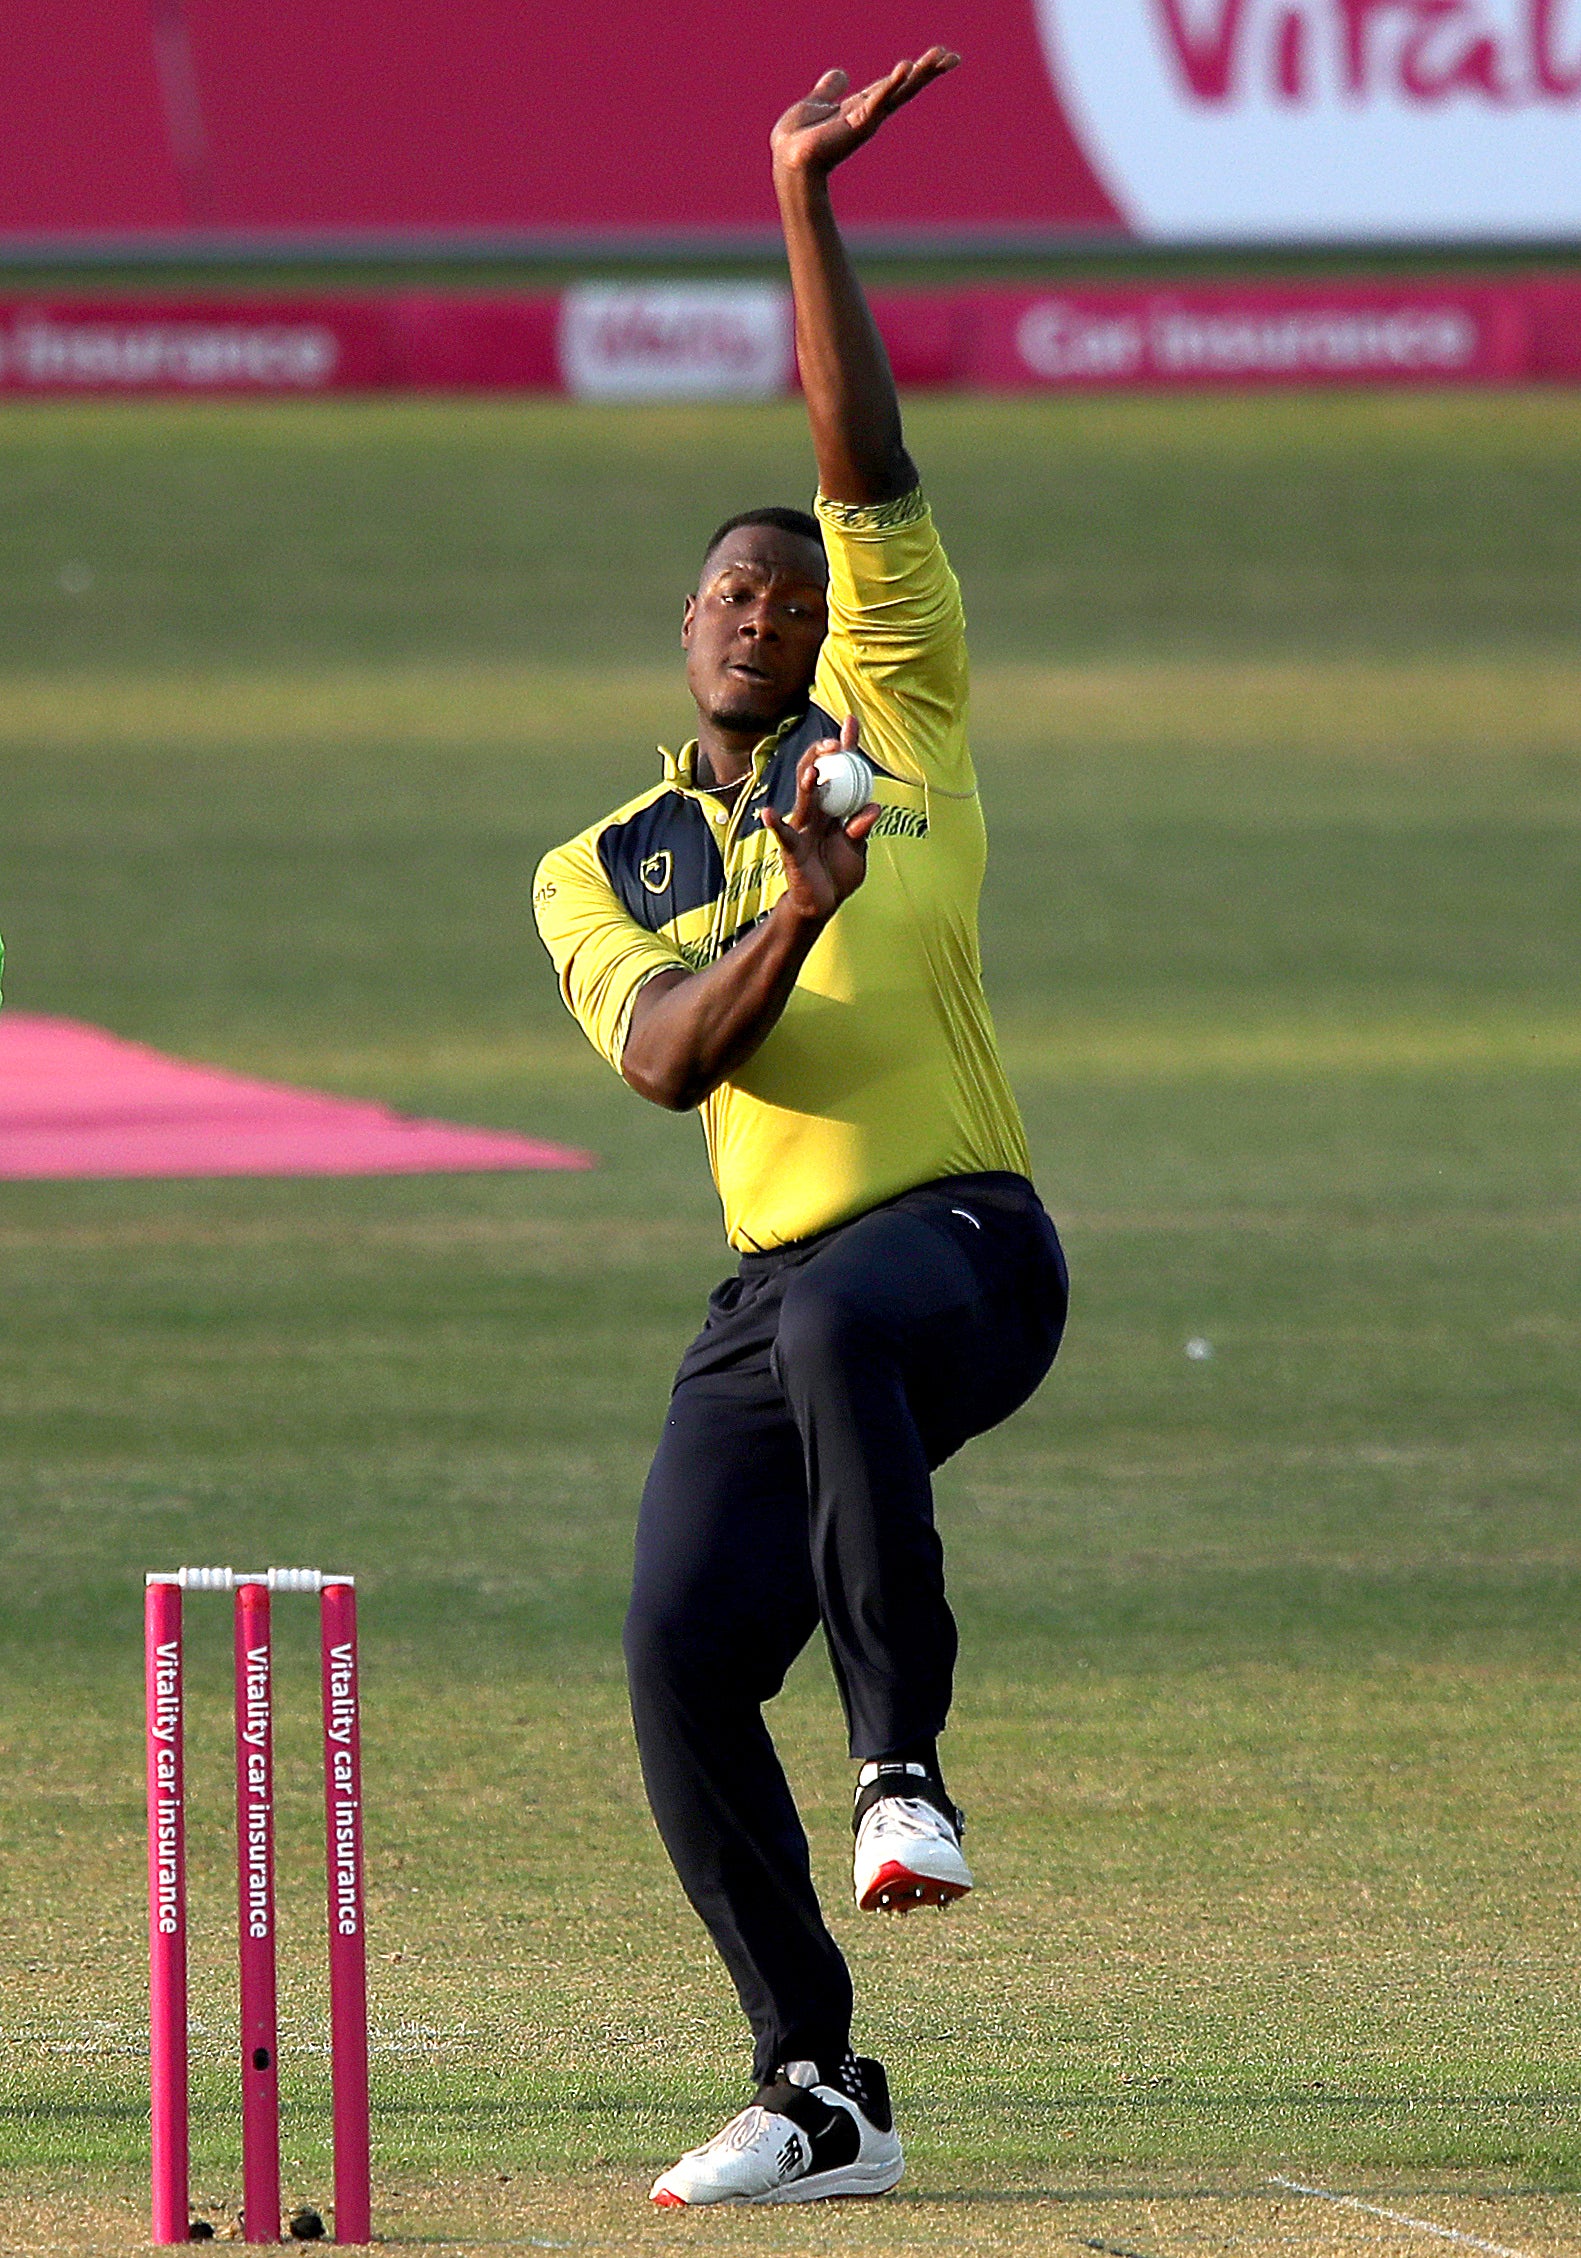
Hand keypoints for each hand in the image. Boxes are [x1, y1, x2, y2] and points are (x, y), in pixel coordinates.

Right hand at [760, 714, 879, 924]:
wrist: (823, 904)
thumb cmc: (838, 873)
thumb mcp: (857, 850)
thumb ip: (862, 828)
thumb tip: (873, 807)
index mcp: (833, 809)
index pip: (840, 771)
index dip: (845, 746)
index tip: (850, 721)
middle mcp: (815, 813)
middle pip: (816, 775)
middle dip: (823, 755)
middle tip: (836, 743)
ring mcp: (802, 828)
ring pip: (803, 800)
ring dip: (807, 784)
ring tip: (813, 771)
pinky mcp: (792, 849)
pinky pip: (782, 834)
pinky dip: (775, 824)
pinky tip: (768, 813)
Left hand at [770, 51, 960, 182]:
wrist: (788, 160)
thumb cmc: (798, 139)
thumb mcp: (815, 104)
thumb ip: (829, 90)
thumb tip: (839, 74)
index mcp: (862, 106)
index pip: (895, 84)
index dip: (917, 70)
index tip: (941, 56)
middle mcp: (869, 113)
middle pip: (905, 87)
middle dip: (928, 72)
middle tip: (953, 57)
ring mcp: (866, 119)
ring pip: (897, 92)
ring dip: (919, 75)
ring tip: (938, 58)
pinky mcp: (856, 123)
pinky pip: (876, 100)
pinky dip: (890, 85)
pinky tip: (904, 68)